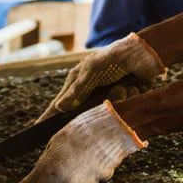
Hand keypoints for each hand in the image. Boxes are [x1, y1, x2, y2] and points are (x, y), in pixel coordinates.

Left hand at [6, 102, 145, 182]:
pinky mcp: (102, 180)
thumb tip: (44, 166)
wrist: (118, 125)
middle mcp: (66, 182)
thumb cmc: (85, 126)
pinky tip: (92, 154)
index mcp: (50, 169)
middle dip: (46, 182)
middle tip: (50, 166)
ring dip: (70, 173)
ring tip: (78, 152)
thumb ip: (48, 157)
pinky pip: (89, 177)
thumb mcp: (57, 138)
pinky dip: (88, 170)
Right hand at [36, 33, 164, 123]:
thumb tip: (60, 107)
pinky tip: (135, 85)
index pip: (60, 103)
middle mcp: (91, 90)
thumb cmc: (116, 55)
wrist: (145, 52)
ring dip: (118, 97)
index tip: (36, 130)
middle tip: (108, 94)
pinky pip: (123, 106)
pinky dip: (130, 96)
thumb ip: (78, 88)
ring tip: (125, 85)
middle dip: (97, 106)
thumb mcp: (93, 68)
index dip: (49, 116)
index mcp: (79, 81)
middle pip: (84, 112)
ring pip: (106, 111)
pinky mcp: (124, 98)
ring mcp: (107, 95)